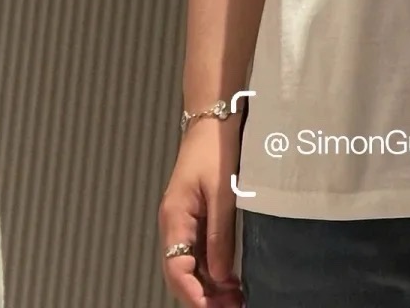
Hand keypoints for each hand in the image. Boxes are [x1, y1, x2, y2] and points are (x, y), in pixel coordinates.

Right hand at [158, 117, 246, 303]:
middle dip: (203, 296)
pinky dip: (213, 270)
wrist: (214, 119)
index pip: (176, 269)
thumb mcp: (222, 192)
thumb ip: (219, 235)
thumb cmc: (215, 148)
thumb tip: (218, 274)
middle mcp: (174, 224)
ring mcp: (183, 221)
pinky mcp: (195, 217)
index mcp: (175, 218)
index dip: (193, 295)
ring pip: (190, 266)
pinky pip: (199, 252)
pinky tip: (231, 280)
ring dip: (210, 286)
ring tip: (235, 300)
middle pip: (181, 273)